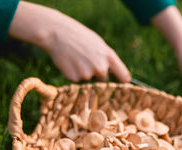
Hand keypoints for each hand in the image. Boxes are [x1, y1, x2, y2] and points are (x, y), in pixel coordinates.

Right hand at [9, 1, 130, 81]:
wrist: (57, 33)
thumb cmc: (80, 37)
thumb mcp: (99, 44)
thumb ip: (108, 60)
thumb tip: (113, 75)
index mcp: (109, 57)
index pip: (124, 77)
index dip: (123, 82)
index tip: (121, 84)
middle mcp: (100, 67)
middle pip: (104, 80)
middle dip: (97, 74)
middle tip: (86, 60)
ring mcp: (87, 74)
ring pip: (89, 80)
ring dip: (84, 72)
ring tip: (76, 57)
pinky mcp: (75, 79)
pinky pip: (77, 80)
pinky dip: (73, 73)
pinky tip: (69, 61)